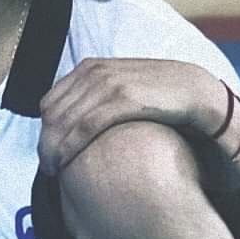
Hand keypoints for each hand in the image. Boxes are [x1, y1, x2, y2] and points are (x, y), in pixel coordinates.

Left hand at [37, 57, 221, 175]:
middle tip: (47, 168)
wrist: (196, 91)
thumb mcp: (123, 89)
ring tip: (53, 171)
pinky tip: (65, 164)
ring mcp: (108, 83)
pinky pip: (85, 126)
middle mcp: (94, 72)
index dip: (44, 130)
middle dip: (45, 143)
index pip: (49, 101)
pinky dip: (69, 147)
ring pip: (64, 121)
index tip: (47, 153)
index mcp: (90, 67)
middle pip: (52, 114)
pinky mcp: (124, 98)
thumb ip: (98, 98)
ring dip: (52, 149)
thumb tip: (74, 120)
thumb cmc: (159, 97)